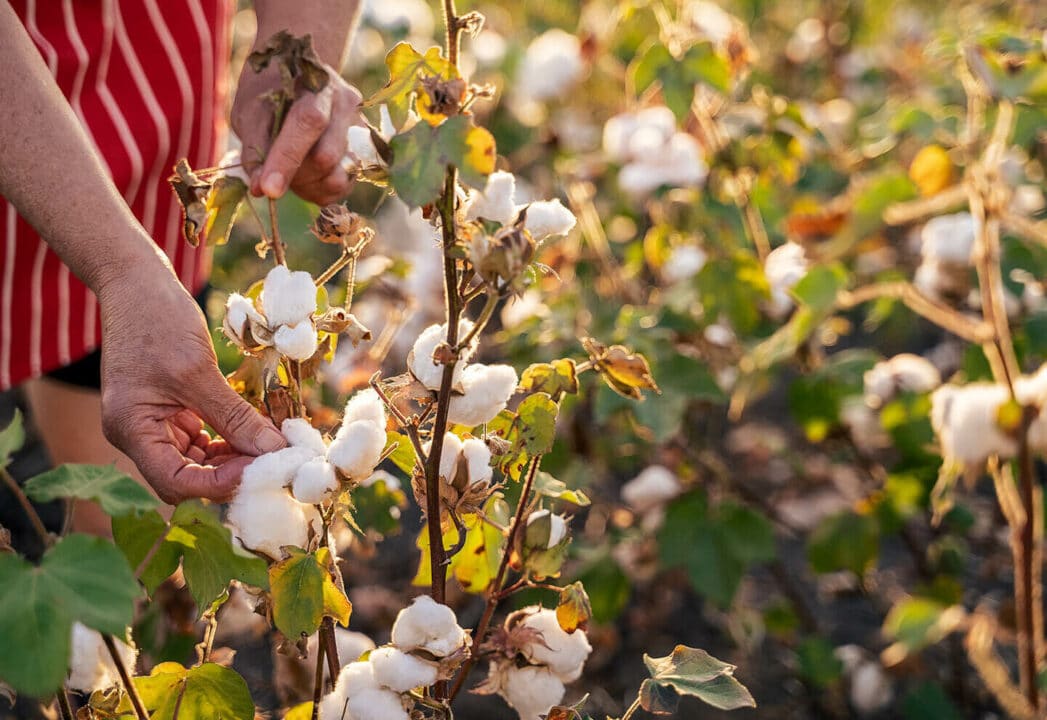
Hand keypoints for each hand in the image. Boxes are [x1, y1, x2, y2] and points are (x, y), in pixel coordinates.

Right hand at [97, 269, 285, 503]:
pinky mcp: (171, 413)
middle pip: (187, 479)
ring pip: (198, 463)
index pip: (175, 482)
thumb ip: (234, 416)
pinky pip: (202, 440)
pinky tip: (257, 432)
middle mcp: (138, 436)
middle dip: (231, 473)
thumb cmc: (157, 320)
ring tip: (271, 446)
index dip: (220, 483)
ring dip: (234, 458)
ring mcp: (154, 426)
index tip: (261, 469)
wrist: (136, 283)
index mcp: (131, 430)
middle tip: (275, 461)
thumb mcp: (199, 370)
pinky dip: (229, 440)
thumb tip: (273, 450)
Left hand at [232, 60, 361, 205]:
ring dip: (307, 185)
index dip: (288, 159)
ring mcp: (359, 129)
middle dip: (295, 175)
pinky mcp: (363, 152)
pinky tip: (305, 177)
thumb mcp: (249, 113)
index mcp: (316, 83)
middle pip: (325, 157)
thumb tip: (260, 190)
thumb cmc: (266, 96)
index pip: (309, 123)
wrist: (293, 79)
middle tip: (272, 171)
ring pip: (337, 177)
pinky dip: (319, 190)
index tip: (269, 189)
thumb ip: (255, 148)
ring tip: (290, 171)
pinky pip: (343, 186)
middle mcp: (346, 104)